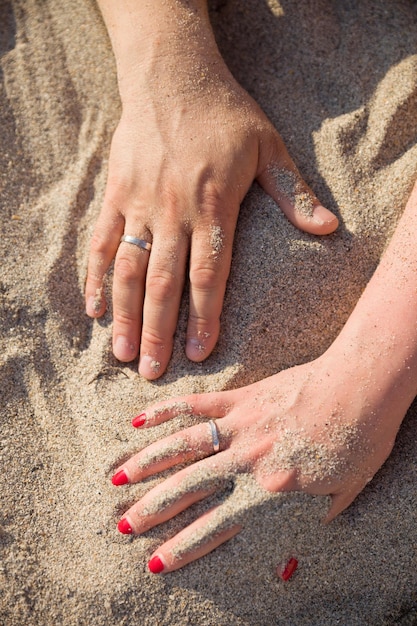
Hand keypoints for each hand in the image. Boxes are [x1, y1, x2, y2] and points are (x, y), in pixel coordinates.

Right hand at [85, 55, 337, 378]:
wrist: (172, 76)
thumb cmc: (225, 115)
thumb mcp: (268, 147)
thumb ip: (294, 193)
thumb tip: (329, 228)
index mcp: (213, 205)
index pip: (208, 273)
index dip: (203, 316)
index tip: (199, 353)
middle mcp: (172, 211)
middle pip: (165, 282)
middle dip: (159, 330)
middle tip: (153, 372)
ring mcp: (139, 204)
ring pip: (130, 269)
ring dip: (126, 314)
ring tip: (123, 354)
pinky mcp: (115, 195)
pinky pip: (102, 242)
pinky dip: (96, 277)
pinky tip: (95, 309)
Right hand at [111, 349, 400, 572]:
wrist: (361, 387)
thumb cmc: (360, 441)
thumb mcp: (342, 494)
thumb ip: (311, 519)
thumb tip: (294, 548)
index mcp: (271, 492)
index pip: (215, 527)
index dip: (183, 547)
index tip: (156, 561)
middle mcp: (247, 462)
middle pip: (188, 489)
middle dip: (152, 510)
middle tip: (124, 523)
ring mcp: (241, 427)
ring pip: (183, 447)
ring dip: (147, 463)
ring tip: (118, 476)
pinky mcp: (242, 398)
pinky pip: (197, 405)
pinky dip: (166, 411)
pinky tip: (140, 420)